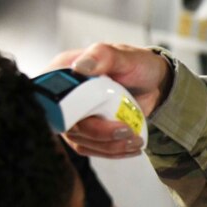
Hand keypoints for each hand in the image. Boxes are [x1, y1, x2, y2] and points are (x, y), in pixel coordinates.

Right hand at [46, 43, 172, 158]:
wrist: (154, 83)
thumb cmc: (136, 64)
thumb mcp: (123, 55)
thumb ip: (102, 56)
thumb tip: (80, 66)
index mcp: (64, 72)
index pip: (52, 96)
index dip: (68, 110)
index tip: (95, 116)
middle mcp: (66, 96)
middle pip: (69, 124)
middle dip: (99, 133)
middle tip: (126, 131)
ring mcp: (77, 116)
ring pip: (82, 141)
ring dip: (110, 146)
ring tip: (135, 140)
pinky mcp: (89, 131)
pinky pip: (94, 148)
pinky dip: (113, 151)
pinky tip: (131, 147)